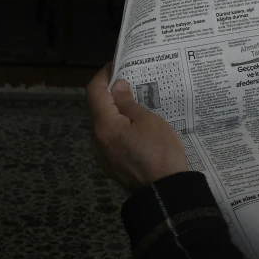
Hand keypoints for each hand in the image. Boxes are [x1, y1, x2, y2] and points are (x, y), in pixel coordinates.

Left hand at [86, 63, 187, 192]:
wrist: (164, 192)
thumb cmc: (160, 152)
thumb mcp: (149, 121)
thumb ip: (129, 103)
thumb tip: (117, 87)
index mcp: (104, 125)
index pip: (94, 92)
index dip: (103, 76)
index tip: (115, 66)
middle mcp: (96, 140)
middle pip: (97, 109)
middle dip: (111, 95)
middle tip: (131, 84)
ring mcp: (102, 155)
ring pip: (104, 126)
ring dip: (115, 114)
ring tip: (137, 108)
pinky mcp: (111, 166)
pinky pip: (110, 141)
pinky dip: (119, 130)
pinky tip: (137, 131)